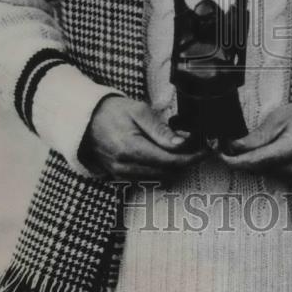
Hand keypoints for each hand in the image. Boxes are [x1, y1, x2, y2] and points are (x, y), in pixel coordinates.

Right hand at [79, 95, 205, 179]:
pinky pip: (148, 179)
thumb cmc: (113, 111)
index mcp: (131, 148)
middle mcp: (125, 167)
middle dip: (186, 161)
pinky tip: (164, 156)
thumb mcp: (139, 111)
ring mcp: (121, 174)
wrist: (86, 119)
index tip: (205, 149)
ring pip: (160, 179)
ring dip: (174, 167)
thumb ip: (160, 130)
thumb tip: (182, 143)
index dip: (192, 157)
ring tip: (182, 150)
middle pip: (168, 173)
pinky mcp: (120, 177)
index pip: (171, 161)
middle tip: (197, 146)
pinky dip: (160, 170)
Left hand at [218, 96, 291, 180]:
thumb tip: (235, 147)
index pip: (254, 162)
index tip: (220, 155)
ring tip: (249, 147)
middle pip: (258, 169)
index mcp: (290, 150)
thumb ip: (257, 136)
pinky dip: (265, 165)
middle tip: (228, 146)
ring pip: (264, 173)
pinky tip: (266, 152)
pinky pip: (274, 175)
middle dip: (241, 159)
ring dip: (253, 162)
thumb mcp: (278, 118)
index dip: (234, 161)